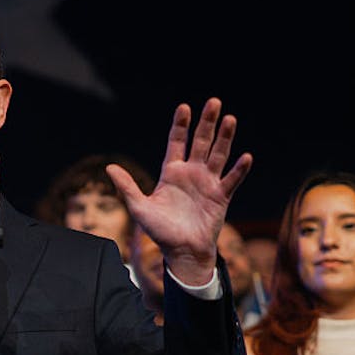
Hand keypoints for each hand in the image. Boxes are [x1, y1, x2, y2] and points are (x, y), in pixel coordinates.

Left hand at [109, 97, 251, 285]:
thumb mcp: (139, 208)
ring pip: (218, 155)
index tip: (184, 107)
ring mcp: (208, 183)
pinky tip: (246, 156)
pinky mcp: (221, 197)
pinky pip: (231, 180)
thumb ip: (127, 187)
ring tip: (230, 119)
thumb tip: (109, 167)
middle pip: (201, 142)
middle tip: (213, 102)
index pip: (177, 142)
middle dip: (206, 122)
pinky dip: (239, 169)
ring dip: (225, 138)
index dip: (180, 125)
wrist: (181, 252)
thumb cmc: (160, 231)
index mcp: (171, 173)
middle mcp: (191, 173)